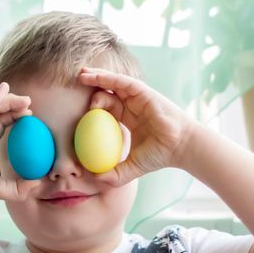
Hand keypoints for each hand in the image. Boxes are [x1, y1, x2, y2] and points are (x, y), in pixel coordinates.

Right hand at [0, 82, 39, 204]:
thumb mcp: (3, 189)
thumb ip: (20, 188)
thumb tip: (38, 183)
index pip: (3, 125)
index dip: (15, 117)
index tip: (30, 116)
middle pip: (0, 113)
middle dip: (14, 106)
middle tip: (29, 104)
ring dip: (10, 100)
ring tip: (25, 100)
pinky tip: (5, 88)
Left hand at [79, 67, 197, 185]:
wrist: (178, 148)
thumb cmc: (158, 156)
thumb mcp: (131, 168)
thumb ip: (113, 174)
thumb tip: (93, 177)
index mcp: (129, 119)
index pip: (107, 109)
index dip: (93, 107)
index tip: (79, 110)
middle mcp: (132, 106)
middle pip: (108, 92)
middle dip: (92, 87)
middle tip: (75, 84)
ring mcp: (138, 98)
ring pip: (113, 83)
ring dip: (96, 77)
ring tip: (81, 75)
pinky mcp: (143, 92)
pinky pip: (122, 82)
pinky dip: (107, 77)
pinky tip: (93, 76)